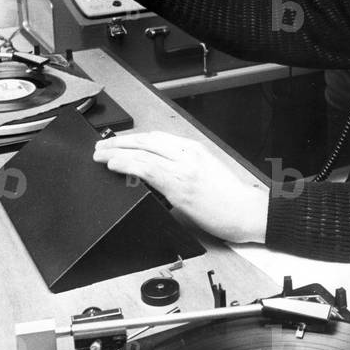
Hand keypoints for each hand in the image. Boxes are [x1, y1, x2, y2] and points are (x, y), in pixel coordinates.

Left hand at [93, 131, 269, 243]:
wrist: (248, 212)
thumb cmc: (231, 199)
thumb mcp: (207, 174)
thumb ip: (183, 170)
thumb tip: (158, 175)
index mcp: (195, 150)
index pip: (157, 137)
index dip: (134, 138)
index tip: (119, 142)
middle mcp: (187, 154)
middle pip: (146, 140)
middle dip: (120, 141)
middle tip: (101, 145)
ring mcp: (183, 168)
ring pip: (142, 152)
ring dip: (117, 151)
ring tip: (100, 154)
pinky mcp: (179, 185)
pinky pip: (146, 169)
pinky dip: (127, 164)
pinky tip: (114, 165)